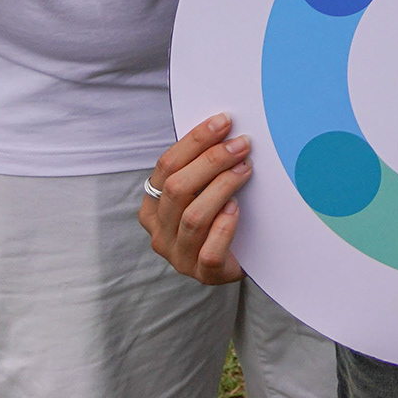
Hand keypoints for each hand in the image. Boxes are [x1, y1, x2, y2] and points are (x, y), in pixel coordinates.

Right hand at [138, 114, 250, 281]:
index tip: (223, 122)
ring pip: (193, 217)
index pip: (166, 166)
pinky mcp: (203, 275)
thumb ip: (203, 167)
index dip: (195, 141)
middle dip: (211, 161)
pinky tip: (237, 209)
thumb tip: (224, 127)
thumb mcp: (204, 189)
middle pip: (177, 188)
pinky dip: (224, 228)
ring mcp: (179, 256)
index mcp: (153, 206)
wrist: (241, 259)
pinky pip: (209, 252)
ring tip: (245, 170)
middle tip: (241, 145)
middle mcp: (160, 232)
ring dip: (221, 187)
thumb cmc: (220, 216)